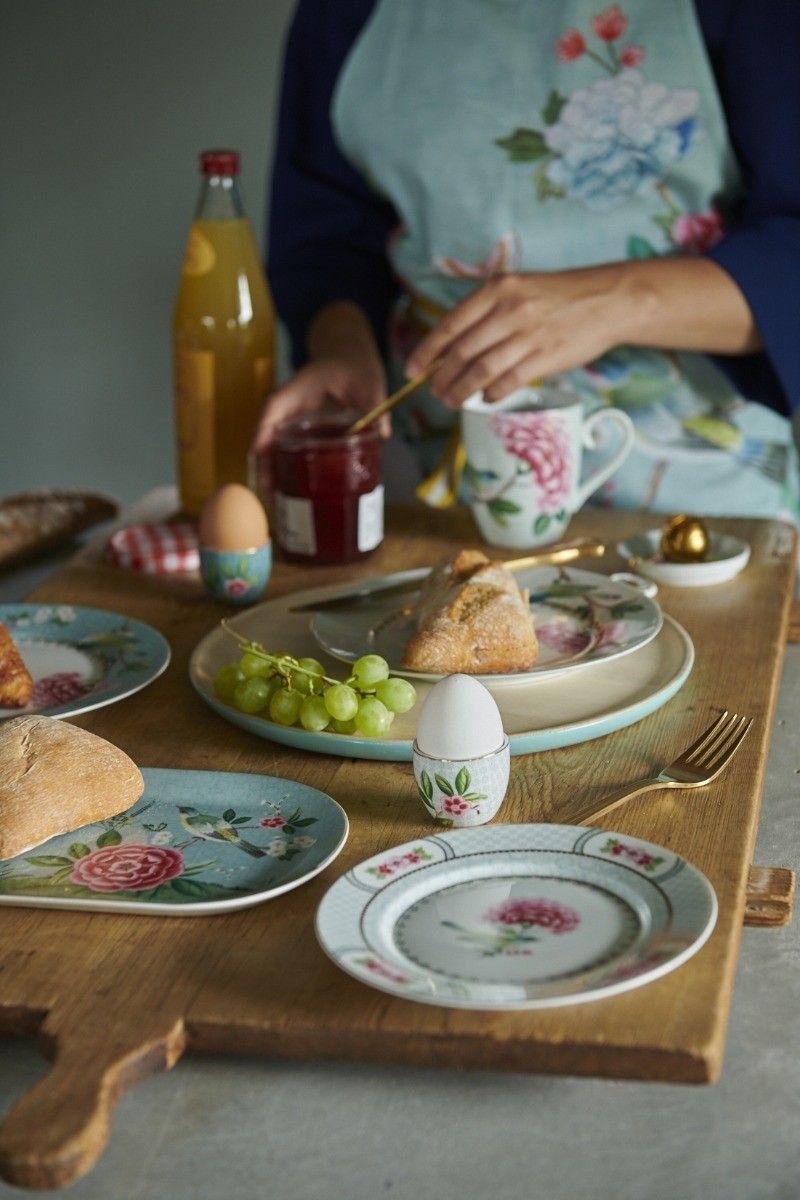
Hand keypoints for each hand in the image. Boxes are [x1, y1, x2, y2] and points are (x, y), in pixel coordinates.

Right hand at [252, 355, 386, 494]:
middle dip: (265, 466)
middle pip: (265, 436)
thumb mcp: (368, 383)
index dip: (263, 438)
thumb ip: (375, 406)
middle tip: (272, 497)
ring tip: (278, 501)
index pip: (271, 412)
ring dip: (272, 471)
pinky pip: (286, 449)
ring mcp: (291, 418)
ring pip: (272, 447)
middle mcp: (288, 406)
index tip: (262, 464)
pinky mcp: (300, 429)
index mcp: (298, 390)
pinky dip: (286, 468)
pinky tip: (293, 489)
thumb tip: (382, 433)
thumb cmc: (354, 366)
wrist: (349, 357)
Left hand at [406, 268, 632, 407]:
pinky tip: (486, 398)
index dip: (427, 351)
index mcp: (497, 289)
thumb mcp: (518, 288)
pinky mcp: (545, 356)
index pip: (450, 325)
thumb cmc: (559, 296)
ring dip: (461, 390)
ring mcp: (528, 334)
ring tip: (452, 400)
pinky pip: (508, 381)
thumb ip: (486, 312)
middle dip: (441, 377)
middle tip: (433, 391)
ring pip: (481, 370)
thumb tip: (452, 348)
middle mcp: (510, 310)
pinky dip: (492, 393)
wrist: (607, 300)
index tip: (412, 369)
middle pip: (462, 352)